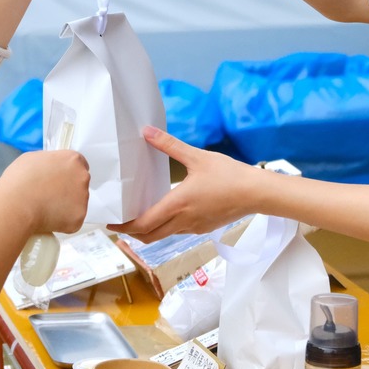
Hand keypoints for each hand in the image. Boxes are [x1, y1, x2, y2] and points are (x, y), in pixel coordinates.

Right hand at [0, 150, 89, 234]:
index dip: (68, 173)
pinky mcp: (79, 218)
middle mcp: (82, 177)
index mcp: (73, 160)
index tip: (60, 180)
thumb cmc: (20, 179)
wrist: (16, 205)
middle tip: (50, 196)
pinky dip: (62, 222)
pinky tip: (47, 219)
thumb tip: (50, 169)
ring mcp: (83, 198)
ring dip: (65, 206)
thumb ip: (48, 161)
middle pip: (80, 184)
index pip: (80, 165)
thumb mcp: (32, 159)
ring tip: (45, 208)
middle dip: (68, 189)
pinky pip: (72, 220)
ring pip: (76, 203)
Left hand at [108, 126, 263, 242]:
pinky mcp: (204, 228)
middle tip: (119, 222)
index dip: (124, 227)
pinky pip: (178, 231)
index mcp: (177, 205)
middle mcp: (183, 221)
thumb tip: (146, 132)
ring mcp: (194, 227)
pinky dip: (165, 227)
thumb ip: (169, 145)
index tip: (111, 223)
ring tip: (138, 216)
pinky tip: (167, 212)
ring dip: (148, 230)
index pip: (143, 224)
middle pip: (149, 236)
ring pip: (164, 235)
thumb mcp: (197, 156)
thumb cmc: (229, 175)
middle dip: (131, 232)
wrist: (257, 193)